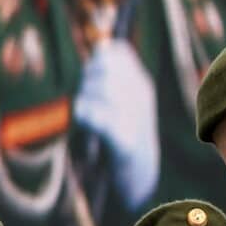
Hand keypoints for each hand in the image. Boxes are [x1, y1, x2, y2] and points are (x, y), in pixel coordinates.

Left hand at [72, 41, 160, 205]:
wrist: (140, 177)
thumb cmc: (125, 137)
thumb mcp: (124, 101)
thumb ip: (111, 76)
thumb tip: (101, 48)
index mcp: (142, 85)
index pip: (117, 53)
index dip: (98, 60)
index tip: (92, 77)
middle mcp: (141, 98)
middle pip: (103, 69)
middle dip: (86, 80)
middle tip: (84, 98)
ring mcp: (134, 118)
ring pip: (97, 90)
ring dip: (83, 100)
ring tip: (85, 115)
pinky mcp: (123, 141)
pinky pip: (94, 116)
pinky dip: (84, 116)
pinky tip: (84, 122)